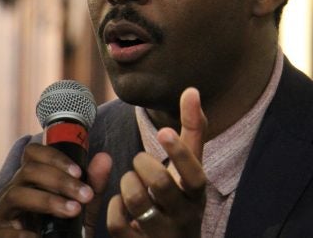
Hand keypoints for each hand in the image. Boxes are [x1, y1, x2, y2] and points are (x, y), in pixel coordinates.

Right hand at [0, 144, 111, 236]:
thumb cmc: (65, 231)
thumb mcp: (83, 208)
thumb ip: (92, 185)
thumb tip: (104, 158)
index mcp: (30, 181)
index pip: (32, 154)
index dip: (54, 157)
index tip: (78, 172)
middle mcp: (13, 192)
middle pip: (28, 171)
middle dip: (59, 180)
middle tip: (85, 196)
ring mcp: (1, 214)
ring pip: (17, 194)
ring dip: (48, 200)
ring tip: (73, 211)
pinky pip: (4, 230)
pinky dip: (24, 233)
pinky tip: (41, 237)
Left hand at [106, 88, 207, 236]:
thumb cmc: (180, 196)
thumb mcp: (191, 169)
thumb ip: (193, 130)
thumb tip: (192, 90)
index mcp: (198, 194)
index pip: (194, 173)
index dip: (179, 151)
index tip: (163, 131)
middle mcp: (184, 216)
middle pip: (160, 182)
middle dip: (142, 163)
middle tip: (140, 161)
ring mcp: (162, 234)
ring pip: (136, 199)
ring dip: (127, 182)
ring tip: (132, 182)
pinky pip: (118, 222)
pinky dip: (115, 207)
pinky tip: (122, 205)